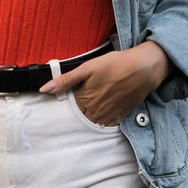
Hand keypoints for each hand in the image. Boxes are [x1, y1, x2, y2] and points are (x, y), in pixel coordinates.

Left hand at [39, 41, 174, 125]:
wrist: (143, 68)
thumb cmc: (114, 64)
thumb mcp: (86, 68)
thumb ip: (65, 80)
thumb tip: (44, 89)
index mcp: (84, 100)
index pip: (70, 108)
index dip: (72, 98)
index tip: (77, 91)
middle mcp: (95, 112)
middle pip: (81, 116)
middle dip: (81, 108)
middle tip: (90, 93)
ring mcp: (109, 116)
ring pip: (93, 121)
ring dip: (92, 114)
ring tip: (98, 99)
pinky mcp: (121, 116)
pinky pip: (107, 123)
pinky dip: (104, 117)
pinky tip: (107, 105)